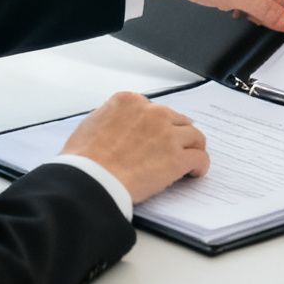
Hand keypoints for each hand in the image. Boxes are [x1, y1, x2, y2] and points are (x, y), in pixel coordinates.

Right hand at [61, 91, 208, 203]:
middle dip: (176, 134)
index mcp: (128, 102)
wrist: (90, 181)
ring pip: (194, 136)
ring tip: (190, 160)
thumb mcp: (90, 125)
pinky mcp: (177, 158)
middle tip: (175, 148)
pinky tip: (194, 173)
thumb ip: (110, 119)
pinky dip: (200, 165)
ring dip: (193, 148)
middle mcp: (151, 112)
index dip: (158, 125)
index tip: (157, 135)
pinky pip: (200, 158)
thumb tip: (116, 127)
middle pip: (176, 120)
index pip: (153, 108)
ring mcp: (167, 134)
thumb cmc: (83, 161)